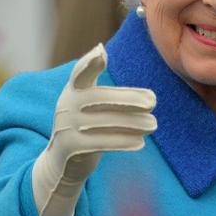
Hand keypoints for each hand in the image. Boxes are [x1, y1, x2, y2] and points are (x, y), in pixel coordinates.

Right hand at [32, 44, 156, 215]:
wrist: (62, 163)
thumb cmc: (84, 128)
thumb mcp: (86, 106)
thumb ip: (105, 92)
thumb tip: (137, 85)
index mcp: (72, 91)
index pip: (79, 74)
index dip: (89, 62)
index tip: (101, 52)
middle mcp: (65, 105)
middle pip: (101, 99)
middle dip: (128, 100)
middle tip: (153, 102)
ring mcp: (66, 126)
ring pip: (105, 122)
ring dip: (133, 123)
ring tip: (153, 125)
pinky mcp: (71, 147)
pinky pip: (101, 143)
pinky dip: (123, 142)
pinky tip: (140, 142)